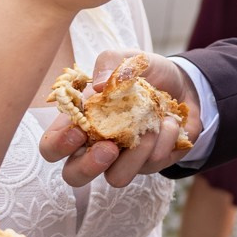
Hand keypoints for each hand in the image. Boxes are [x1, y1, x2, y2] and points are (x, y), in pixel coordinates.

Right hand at [39, 48, 197, 187]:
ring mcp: (123, 159)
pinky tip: (170, 122)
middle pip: (74, 176)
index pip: (52, 145)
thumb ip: (109, 63)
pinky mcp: (149, 164)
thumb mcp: (127, 58)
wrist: (184, 84)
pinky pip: (152, 165)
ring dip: (135, 155)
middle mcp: (96, 146)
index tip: (79, 132)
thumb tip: (98, 85)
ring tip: (151, 127)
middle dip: (88, 167)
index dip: (58, 145)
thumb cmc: (145, 74)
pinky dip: (164, 141)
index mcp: (81, 121)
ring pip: (116, 178)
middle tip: (109, 148)